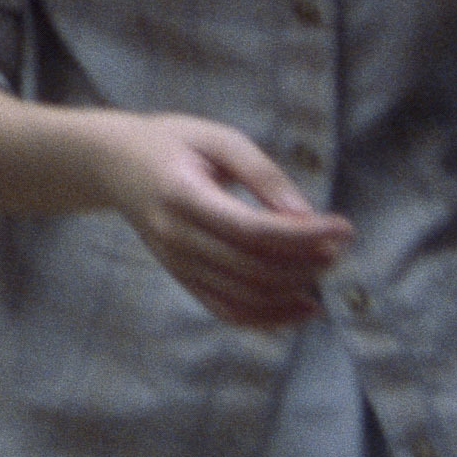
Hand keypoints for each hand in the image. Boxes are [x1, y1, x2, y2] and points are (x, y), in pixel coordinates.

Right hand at [93, 113, 352, 327]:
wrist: (113, 164)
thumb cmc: (170, 143)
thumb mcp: (217, 138)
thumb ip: (262, 173)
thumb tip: (306, 215)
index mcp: (182, 196)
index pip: (252, 231)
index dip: (304, 236)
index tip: (343, 227)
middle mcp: (176, 238)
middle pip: (253, 267)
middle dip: (307, 262)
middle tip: (339, 245)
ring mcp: (177, 264)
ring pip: (246, 295)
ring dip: (295, 289)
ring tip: (325, 267)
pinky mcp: (182, 278)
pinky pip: (229, 311)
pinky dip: (270, 317)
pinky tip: (303, 307)